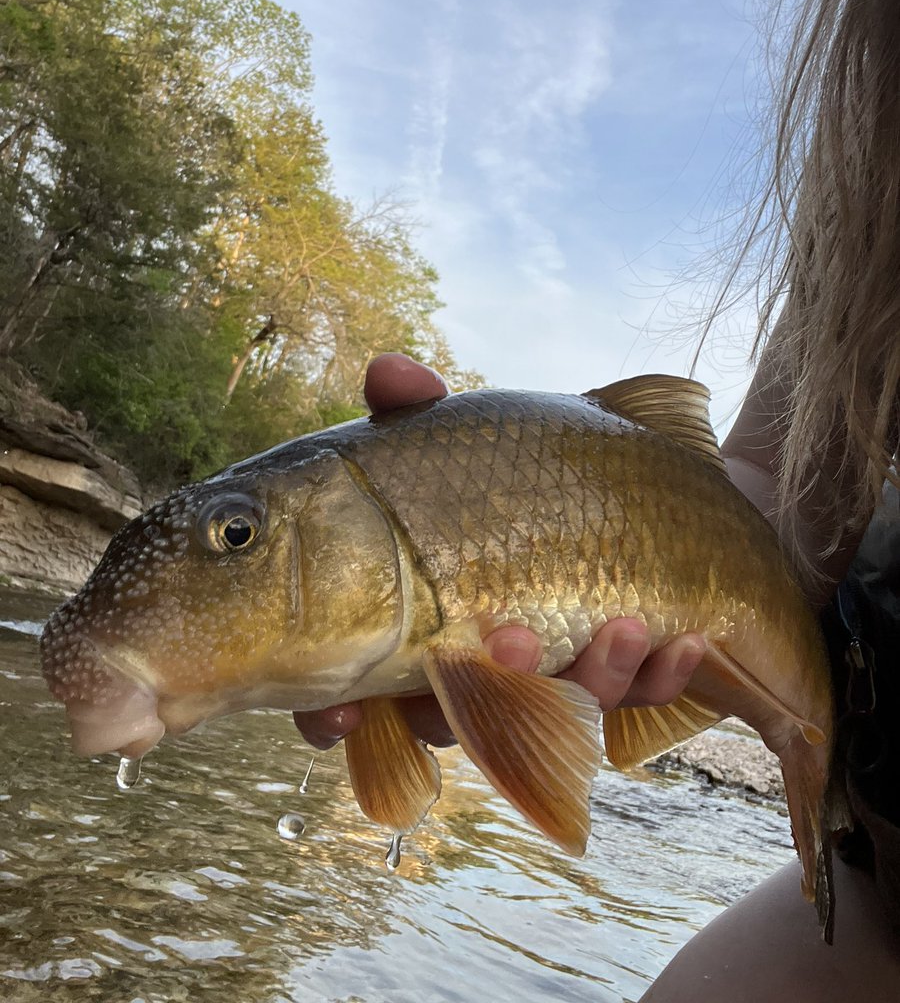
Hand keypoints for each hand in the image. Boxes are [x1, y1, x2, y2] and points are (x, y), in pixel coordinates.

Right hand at [293, 353, 705, 749]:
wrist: (648, 484)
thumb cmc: (522, 470)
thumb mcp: (467, 435)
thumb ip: (418, 410)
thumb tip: (386, 371)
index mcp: (413, 624)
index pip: (352, 692)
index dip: (336, 715)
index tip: (346, 711)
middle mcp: (473, 669)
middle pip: (461, 716)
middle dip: (489, 692)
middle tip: (516, 643)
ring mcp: (551, 683)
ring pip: (561, 711)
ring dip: (593, 677)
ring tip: (623, 625)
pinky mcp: (624, 681)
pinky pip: (641, 700)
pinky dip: (664, 674)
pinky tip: (687, 639)